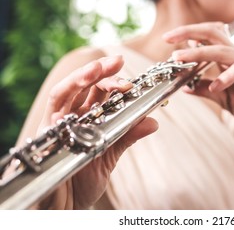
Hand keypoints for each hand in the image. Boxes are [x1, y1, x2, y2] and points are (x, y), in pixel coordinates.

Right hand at [38, 56, 157, 208]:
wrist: (64, 206)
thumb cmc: (84, 181)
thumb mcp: (110, 155)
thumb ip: (127, 136)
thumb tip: (153, 122)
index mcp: (89, 118)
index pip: (101, 93)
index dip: (115, 82)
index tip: (132, 79)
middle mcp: (73, 116)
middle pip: (85, 86)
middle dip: (101, 71)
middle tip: (117, 62)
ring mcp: (58, 122)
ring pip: (68, 90)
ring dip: (83, 76)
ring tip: (99, 67)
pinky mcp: (45, 130)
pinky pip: (53, 107)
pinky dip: (65, 95)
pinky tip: (81, 83)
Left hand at [163, 22, 233, 130]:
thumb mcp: (226, 100)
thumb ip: (207, 91)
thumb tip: (185, 86)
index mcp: (229, 62)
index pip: (207, 40)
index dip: (187, 38)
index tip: (168, 43)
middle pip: (213, 35)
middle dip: (188, 33)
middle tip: (167, 39)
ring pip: (224, 50)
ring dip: (200, 53)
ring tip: (180, 59)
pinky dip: (228, 75)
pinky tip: (216, 85)